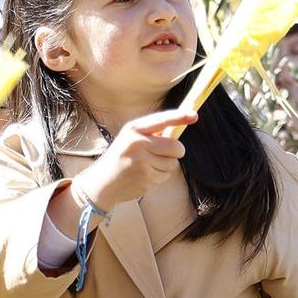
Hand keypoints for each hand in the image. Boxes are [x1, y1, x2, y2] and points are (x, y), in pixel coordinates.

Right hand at [76, 107, 196, 212]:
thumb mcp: (130, 138)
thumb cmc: (121, 157)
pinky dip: (160, 176)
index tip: (194, 115)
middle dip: (177, 151)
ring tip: (149, 165)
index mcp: (134, 129)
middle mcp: (137, 143)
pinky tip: (145, 175)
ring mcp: (141, 163)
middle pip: (175, 146)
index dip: (179, 117)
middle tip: (169, 153)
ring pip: (172, 163)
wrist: (103, 182)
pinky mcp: (145, 179)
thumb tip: (178, 128)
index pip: (161, 120)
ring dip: (166, 165)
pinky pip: (166, 176)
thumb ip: (152, 133)